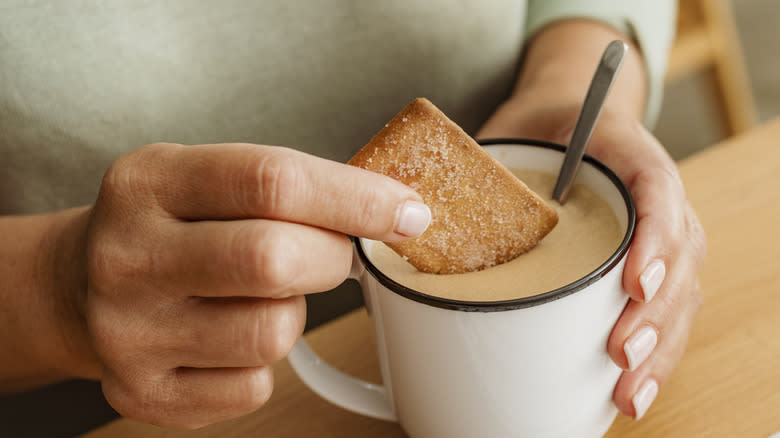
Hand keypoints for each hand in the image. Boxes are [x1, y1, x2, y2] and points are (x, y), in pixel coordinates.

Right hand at [78, 143, 429, 427]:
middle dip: (332, 257)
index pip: (272, 181)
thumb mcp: (203, 178)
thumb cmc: (169, 225)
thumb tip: (394, 214)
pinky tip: (229, 336)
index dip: (355, 198)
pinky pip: (254, 386)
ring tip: (263, 295)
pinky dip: (263, 362)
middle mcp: (128, 256)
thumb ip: (287, 188)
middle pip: (274, 259)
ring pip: (272, 333)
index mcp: (150, 182)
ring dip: (293, 313)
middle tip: (332, 254)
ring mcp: (129, 331)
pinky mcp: (144, 392)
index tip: (406, 212)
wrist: (75, 286)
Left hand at [479, 101, 706, 418]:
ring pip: (681, 288)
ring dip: (661, 344)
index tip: (633, 284)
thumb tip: (421, 214)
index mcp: (625, 153)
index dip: (653, 239)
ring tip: (630, 388)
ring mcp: (657, 230)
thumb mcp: (512, 128)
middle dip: (655, 311)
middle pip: (680, 253)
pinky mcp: (648, 261)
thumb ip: (486, 162)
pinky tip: (634, 385)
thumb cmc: (539, 126)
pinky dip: (656, 348)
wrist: (565, 116)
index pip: (656, 190)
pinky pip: (667, 304)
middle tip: (621, 352)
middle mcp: (653, 194)